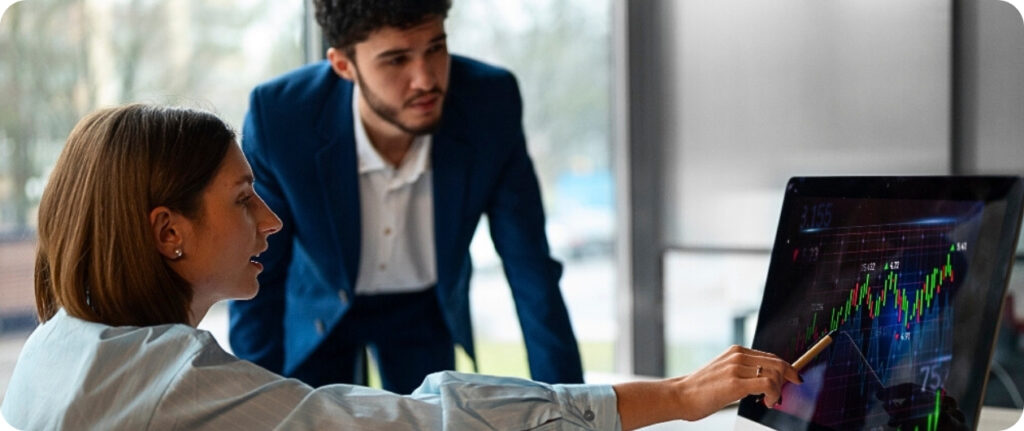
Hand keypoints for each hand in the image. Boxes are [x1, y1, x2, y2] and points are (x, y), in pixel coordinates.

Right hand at [614, 345, 800, 429]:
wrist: (681, 395)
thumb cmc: (700, 390)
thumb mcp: (723, 373)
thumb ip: (742, 371)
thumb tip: (764, 382)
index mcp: (736, 351)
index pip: (770, 356)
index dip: (786, 368)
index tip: (794, 378)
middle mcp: (738, 356)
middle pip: (777, 362)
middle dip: (788, 378)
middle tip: (783, 395)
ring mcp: (736, 367)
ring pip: (775, 372)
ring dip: (779, 390)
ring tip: (770, 401)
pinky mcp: (735, 382)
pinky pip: (768, 384)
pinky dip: (774, 394)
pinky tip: (767, 402)